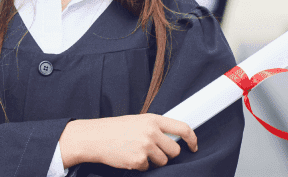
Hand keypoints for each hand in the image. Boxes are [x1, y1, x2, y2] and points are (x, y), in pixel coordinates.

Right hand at [59, 114, 197, 170]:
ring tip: (138, 152)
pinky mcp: (139, 160)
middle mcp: (151, 132)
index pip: (182, 128)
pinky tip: (129, 157)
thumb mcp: (136, 121)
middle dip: (168, 154)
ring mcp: (145, 146)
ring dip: (154, 161)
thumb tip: (174, 138)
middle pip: (175, 150)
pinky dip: (141, 165)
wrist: (94, 137)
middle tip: (155, 151)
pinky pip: (148, 168)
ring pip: (163, 161)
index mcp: (152, 119)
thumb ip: (154, 127)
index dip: (192, 138)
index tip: (193, 146)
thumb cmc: (114, 129)